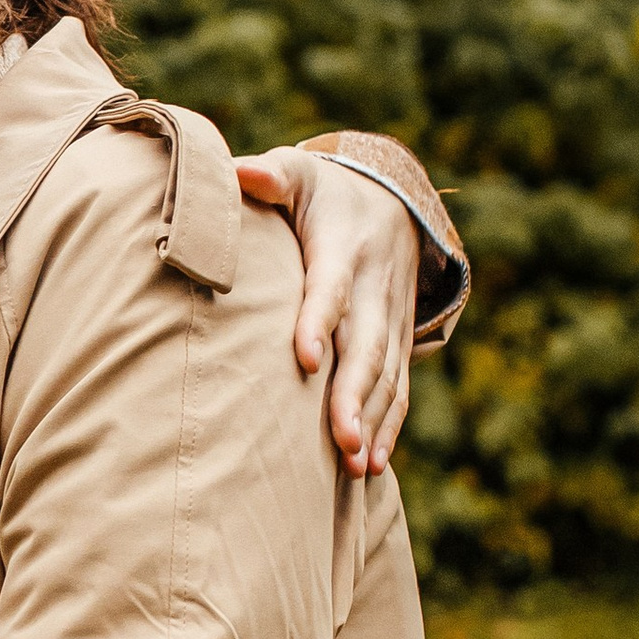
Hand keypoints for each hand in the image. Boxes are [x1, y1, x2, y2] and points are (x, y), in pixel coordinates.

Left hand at [233, 143, 418, 479]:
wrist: (390, 200)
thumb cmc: (322, 192)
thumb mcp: (299, 173)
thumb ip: (270, 177)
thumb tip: (239, 173)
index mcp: (342, 249)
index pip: (329, 289)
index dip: (318, 322)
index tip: (303, 358)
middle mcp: (373, 288)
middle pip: (366, 346)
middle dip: (354, 395)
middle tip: (342, 441)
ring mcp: (391, 317)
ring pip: (386, 375)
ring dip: (374, 420)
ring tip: (357, 465)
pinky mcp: (397, 339)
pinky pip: (398, 387)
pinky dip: (389, 425)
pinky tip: (372, 465)